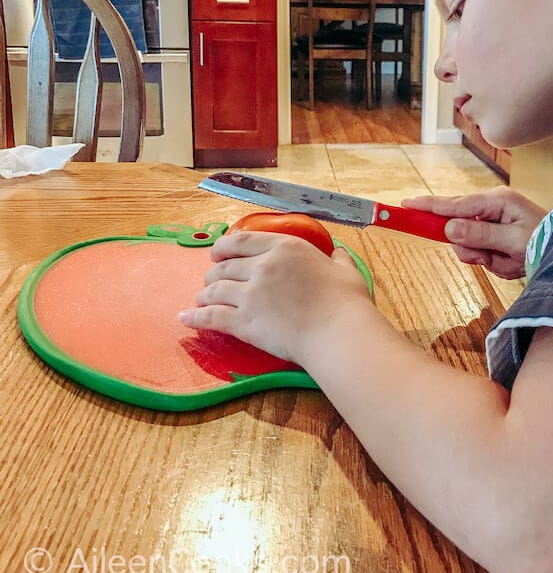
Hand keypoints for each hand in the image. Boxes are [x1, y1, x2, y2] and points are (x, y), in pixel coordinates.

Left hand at [179, 231, 372, 363]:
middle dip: (213, 273)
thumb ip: (338, 259)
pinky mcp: (244, 321)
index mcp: (285, 247)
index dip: (223, 246)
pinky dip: (195, 317)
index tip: (218, 253)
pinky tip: (185, 318)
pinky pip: (210, 316)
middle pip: (224, 266)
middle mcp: (263, 266)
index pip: (241, 240)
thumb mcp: (346, 270)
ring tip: (201, 300)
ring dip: (204, 294)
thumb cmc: (346, 302)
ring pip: (213, 289)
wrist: (338, 332)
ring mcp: (251, 294)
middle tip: (211, 281)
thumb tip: (338, 253)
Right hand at [402, 187, 545, 278]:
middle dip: (473, 248)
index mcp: (496, 201)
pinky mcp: (495, 235)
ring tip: (509, 261)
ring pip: (468, 244)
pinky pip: (481, 252)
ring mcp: (493, 221)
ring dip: (486, 258)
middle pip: (458, 227)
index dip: (429, 207)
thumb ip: (480, 235)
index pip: (454, 204)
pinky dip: (494, 262)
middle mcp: (491, 207)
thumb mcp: (513, 242)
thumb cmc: (545, 242)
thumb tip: (449, 228)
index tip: (406, 204)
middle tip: (489, 257)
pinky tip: (511, 262)